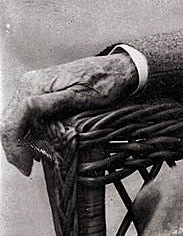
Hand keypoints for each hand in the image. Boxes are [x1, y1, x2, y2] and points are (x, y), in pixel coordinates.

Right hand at [2, 54, 137, 175]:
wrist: (118, 70)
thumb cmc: (105, 81)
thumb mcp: (81, 96)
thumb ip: (51, 104)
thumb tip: (26, 109)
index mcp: (35, 85)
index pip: (12, 121)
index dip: (15, 147)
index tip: (26, 165)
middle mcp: (29, 84)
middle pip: (10, 123)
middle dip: (17, 147)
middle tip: (30, 164)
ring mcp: (33, 87)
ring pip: (15, 121)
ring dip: (23, 141)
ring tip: (37, 155)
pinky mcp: (39, 92)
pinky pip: (25, 116)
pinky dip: (30, 132)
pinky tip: (41, 141)